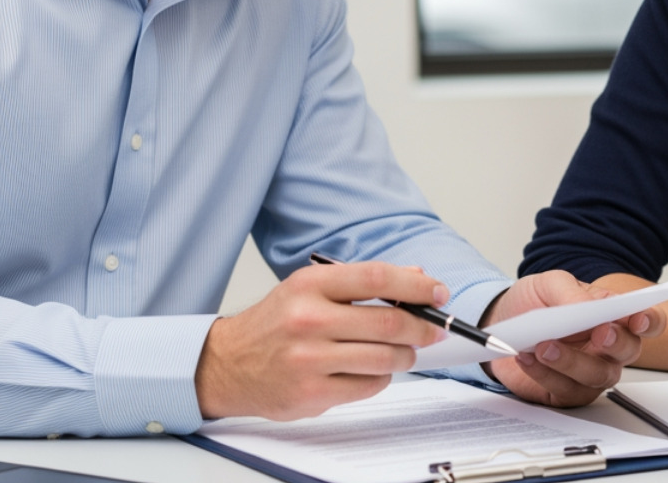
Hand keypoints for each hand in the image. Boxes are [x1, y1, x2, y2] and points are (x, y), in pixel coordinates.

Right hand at [195, 261, 447, 419]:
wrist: (228, 364)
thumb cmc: (275, 323)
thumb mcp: (310, 289)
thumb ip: (362, 282)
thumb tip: (416, 275)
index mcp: (310, 286)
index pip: (377, 278)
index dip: (416, 285)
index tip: (439, 292)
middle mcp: (308, 320)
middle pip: (388, 322)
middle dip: (422, 327)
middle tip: (434, 329)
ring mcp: (309, 359)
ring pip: (384, 358)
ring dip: (406, 355)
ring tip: (405, 351)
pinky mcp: (311, 393)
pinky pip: (368, 386)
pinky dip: (382, 378)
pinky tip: (373, 370)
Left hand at [481, 271, 665, 406]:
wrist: (501, 322)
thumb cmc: (535, 302)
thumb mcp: (550, 284)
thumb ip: (570, 292)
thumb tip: (585, 305)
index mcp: (612, 316)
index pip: (646, 320)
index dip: (649, 321)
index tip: (637, 319)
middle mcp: (608, 348)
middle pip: (628, 351)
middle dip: (616, 343)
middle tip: (599, 333)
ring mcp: (590, 373)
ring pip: (597, 376)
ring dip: (572, 361)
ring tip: (544, 346)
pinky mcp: (566, 393)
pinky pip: (565, 389)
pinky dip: (544, 374)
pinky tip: (527, 357)